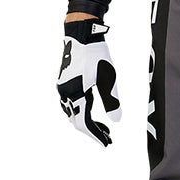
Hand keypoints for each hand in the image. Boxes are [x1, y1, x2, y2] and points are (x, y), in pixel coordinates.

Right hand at [57, 19, 120, 146]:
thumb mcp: (109, 79)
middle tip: (108, 139)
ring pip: (73, 113)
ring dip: (87, 123)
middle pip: (77, 121)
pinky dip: (82, 112)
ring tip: (104, 128)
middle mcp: (65, 93)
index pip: (84, 122)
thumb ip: (111, 101)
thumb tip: (116, 121)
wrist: (82, 35)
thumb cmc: (97, 55)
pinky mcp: (64, 83)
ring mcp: (63, 88)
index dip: (96, 135)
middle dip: (93, 132)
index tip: (106, 144)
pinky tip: (93, 113)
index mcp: (75, 93)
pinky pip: (71, 104)